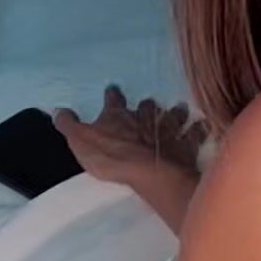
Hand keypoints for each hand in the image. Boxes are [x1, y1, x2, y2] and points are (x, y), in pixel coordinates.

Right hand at [53, 85, 206, 186]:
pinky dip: (199, 128)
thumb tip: (57, 110)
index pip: (113, 100)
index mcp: (118, 116)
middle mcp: (145, 116)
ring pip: (173, 114)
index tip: (113, 90)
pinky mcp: (186, 144)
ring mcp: (168, 128)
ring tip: (180, 109)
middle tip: (150, 104)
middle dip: (148, 105)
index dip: (113, 95)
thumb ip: (69, 125)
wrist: (149, 170)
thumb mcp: (80, 141)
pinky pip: (196, 132)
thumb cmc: (111, 157)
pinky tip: (204, 124)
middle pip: (147, 105)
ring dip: (176, 112)